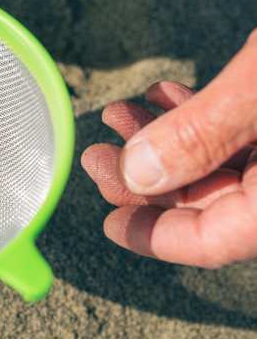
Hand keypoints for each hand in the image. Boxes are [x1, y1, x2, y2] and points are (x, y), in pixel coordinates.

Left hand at [82, 29, 256, 267]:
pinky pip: (240, 138)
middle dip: (145, 178)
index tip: (108, 221)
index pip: (215, 241)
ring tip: (122, 114)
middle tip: (98, 153)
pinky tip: (164, 98)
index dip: (153, 235)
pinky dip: (197, 121)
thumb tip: (137, 174)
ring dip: (163, 143)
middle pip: (208, 204)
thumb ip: (203, 132)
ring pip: (218, 168)